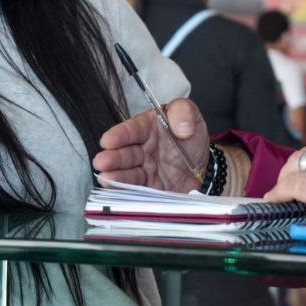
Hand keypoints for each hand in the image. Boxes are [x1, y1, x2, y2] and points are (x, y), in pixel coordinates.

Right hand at [94, 98, 209, 192]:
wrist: (204, 165)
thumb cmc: (192, 137)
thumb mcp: (192, 116)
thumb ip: (184, 112)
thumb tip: (183, 127)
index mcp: (148, 128)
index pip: (132, 130)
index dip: (120, 135)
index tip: (108, 140)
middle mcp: (142, 149)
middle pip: (125, 153)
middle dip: (112, 158)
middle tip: (101, 162)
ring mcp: (145, 170)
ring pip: (127, 173)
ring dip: (115, 177)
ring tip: (106, 179)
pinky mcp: (149, 188)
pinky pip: (137, 191)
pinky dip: (127, 193)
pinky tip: (117, 193)